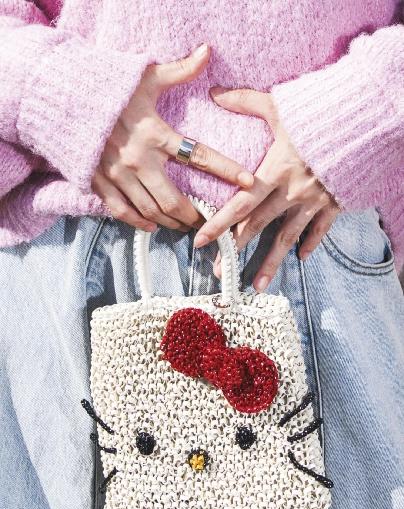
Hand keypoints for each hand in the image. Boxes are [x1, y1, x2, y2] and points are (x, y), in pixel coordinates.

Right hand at [93, 45, 253, 231]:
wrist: (63, 97)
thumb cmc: (109, 87)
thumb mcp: (146, 77)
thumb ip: (179, 70)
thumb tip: (207, 52)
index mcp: (155, 133)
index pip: (199, 156)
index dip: (226, 170)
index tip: (248, 183)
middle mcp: (138, 160)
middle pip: (174, 200)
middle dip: (194, 215)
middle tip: (207, 221)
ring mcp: (117, 175)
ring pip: (150, 211)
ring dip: (171, 223)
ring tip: (185, 226)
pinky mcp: (99, 183)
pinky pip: (122, 212)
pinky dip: (139, 222)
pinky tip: (152, 227)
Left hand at [193, 87, 339, 290]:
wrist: (367, 121)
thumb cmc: (320, 112)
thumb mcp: (281, 104)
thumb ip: (246, 102)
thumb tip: (215, 92)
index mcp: (274, 172)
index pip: (238, 205)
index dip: (218, 224)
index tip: (200, 242)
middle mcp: (291, 193)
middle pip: (258, 226)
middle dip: (236, 249)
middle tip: (219, 271)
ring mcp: (314, 202)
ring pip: (287, 238)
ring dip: (271, 263)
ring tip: (257, 286)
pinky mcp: (334, 203)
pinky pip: (320, 229)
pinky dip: (311, 243)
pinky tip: (302, 258)